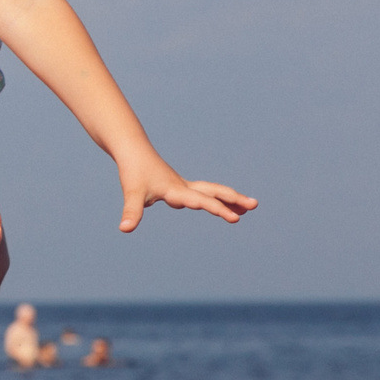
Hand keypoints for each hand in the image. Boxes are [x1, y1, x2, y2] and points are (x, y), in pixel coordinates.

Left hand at [118, 155, 256, 231]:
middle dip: (234, 199)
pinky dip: (215, 199)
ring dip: (229, 199)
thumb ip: (132, 212)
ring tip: (247, 208)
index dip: (218, 210)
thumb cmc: (133, 172)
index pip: (202, 201)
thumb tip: (124, 229)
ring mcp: (184, 185)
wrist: (133, 150)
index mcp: (177, 190)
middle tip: (254, 205)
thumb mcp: (132, 193)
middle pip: (214, 192)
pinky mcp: (180, 186)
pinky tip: (222, 206)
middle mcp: (184, 187)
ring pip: (212, 191)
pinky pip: (203, 193)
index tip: (235, 219)